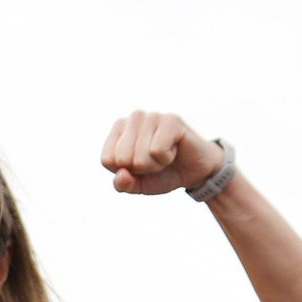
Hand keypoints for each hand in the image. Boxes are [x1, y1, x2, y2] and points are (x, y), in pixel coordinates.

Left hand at [99, 112, 222, 196]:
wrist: (194, 171)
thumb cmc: (162, 174)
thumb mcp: (138, 185)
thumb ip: (123, 184)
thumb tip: (121, 174)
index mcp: (118, 130)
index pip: (107, 159)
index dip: (125, 171)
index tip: (139, 166)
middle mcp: (133, 118)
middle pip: (122, 158)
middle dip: (141, 168)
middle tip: (155, 160)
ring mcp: (152, 116)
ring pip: (140, 156)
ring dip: (155, 164)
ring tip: (165, 154)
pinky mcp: (171, 120)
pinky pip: (157, 151)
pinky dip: (166, 158)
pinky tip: (174, 149)